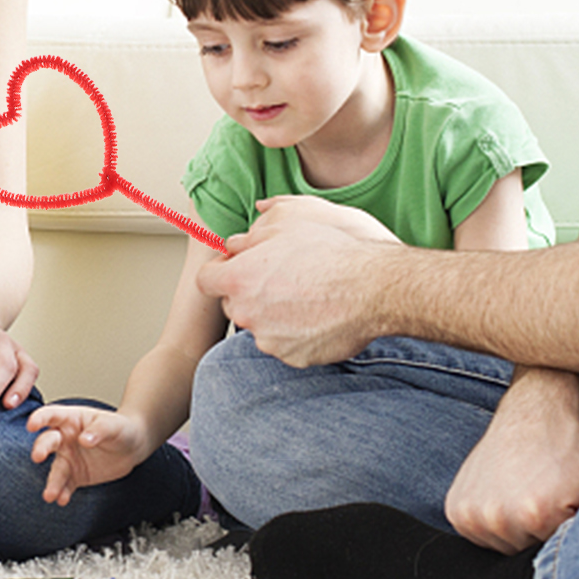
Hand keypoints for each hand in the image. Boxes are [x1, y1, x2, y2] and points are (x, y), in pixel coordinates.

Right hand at [25, 403, 148, 504]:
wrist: (132, 447)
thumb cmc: (120, 428)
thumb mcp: (113, 425)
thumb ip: (99, 430)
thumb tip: (85, 439)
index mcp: (71, 419)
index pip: (51, 415)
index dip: (40, 418)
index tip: (32, 424)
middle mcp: (65, 439)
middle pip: (47, 442)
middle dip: (41, 448)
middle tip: (38, 456)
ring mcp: (69, 458)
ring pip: (56, 469)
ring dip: (52, 482)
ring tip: (50, 494)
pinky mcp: (75, 476)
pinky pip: (66, 485)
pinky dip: (62, 493)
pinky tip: (62, 500)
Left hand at [195, 198, 391, 367]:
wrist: (372, 287)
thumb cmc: (330, 249)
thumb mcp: (287, 221)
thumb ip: (252, 233)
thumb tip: (236, 241)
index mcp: (239, 279)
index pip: (206, 280)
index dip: (220, 271)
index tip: (236, 266)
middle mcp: (248, 313)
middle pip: (233, 304)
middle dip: (248, 292)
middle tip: (279, 278)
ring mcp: (270, 340)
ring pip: (260, 326)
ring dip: (273, 314)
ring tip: (306, 294)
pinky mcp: (293, 357)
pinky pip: (286, 344)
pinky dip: (296, 332)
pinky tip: (318, 314)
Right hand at [444, 369, 578, 552]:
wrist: (534, 413)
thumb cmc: (574, 452)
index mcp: (535, 514)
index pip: (555, 556)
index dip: (566, 534)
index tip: (569, 507)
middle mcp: (497, 516)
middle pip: (526, 556)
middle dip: (541, 537)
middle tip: (549, 500)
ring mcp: (471, 513)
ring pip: (503, 549)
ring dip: (516, 533)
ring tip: (527, 496)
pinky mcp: (456, 510)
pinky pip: (479, 536)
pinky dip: (493, 524)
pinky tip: (506, 495)